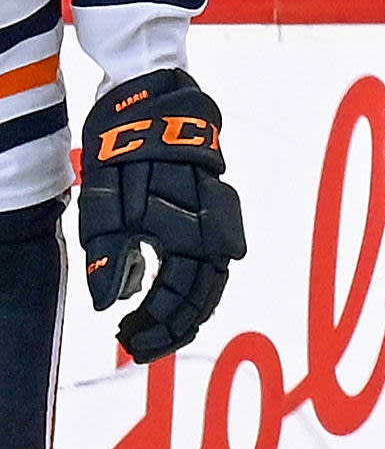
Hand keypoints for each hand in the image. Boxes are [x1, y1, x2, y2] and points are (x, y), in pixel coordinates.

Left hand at [79, 68, 241, 361]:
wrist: (151, 105)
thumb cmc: (125, 154)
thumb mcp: (104, 210)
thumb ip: (109, 260)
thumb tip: (111, 302)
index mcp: (190, 237)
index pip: (181, 301)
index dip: (157, 328)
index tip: (129, 342)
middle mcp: (213, 233)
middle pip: (203, 296)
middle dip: (173, 326)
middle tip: (140, 344)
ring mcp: (216, 219)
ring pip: (210, 278)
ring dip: (185, 306)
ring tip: (156, 324)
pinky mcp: (210, 207)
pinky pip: (209, 255)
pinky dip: (191, 278)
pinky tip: (164, 283)